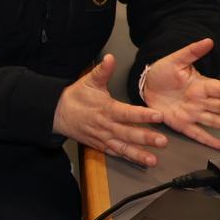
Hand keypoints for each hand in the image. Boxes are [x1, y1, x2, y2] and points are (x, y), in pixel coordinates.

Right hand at [52, 53, 167, 166]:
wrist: (56, 114)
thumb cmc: (74, 97)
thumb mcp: (88, 81)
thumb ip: (102, 71)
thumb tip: (110, 58)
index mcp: (106, 109)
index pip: (127, 113)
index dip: (143, 115)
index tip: (158, 116)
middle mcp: (106, 126)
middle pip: (128, 133)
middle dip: (146, 138)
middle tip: (162, 141)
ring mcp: (103, 137)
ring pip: (122, 147)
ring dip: (138, 154)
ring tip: (152, 160)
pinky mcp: (99, 145)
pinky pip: (115, 153)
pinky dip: (127, 157)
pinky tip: (140, 161)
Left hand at [139, 38, 219, 149]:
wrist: (146, 84)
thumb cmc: (162, 72)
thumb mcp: (176, 59)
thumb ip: (192, 51)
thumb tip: (208, 41)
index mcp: (200, 85)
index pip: (219, 89)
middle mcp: (199, 100)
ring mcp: (191, 113)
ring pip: (212, 120)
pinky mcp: (182, 123)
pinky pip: (196, 132)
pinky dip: (207, 139)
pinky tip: (218, 144)